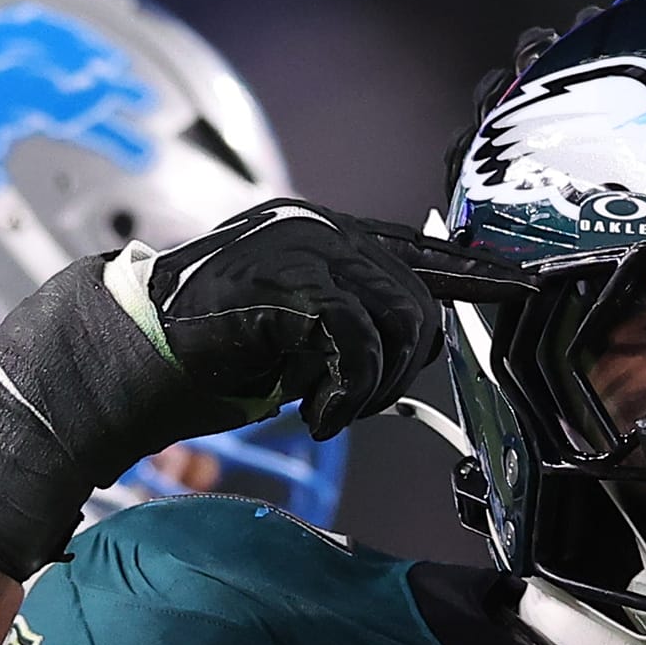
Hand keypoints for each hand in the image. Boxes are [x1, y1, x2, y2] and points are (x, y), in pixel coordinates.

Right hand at [0, 198, 442, 580]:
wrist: (124, 356)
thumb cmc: (204, 358)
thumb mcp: (298, 338)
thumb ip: (353, 323)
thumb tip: (420, 336)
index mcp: (319, 233)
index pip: (418, 246)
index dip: (474, 268)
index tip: (521, 283)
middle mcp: (316, 227)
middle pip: (420, 298)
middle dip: (399, 370)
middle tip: (349, 403)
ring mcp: (303, 247)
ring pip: (402, 320)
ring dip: (374, 387)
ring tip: (329, 409)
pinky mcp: (289, 281)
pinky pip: (362, 347)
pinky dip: (348, 398)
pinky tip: (315, 416)